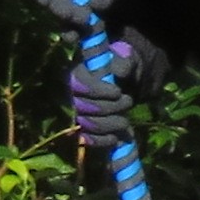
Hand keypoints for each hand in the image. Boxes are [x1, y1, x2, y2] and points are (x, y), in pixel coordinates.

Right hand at [63, 29, 166, 148]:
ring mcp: (75, 113)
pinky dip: (103, 141)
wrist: (124, 82)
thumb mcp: (126, 58)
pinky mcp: (83, 130)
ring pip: (88, 124)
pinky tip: (116, 138)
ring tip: (125, 121)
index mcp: (77, 73)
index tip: (118, 92)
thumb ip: (123, 62)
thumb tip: (119, 72)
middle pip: (84, 107)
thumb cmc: (122, 67)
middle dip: (110, 107)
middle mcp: (70, 94)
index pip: (80, 84)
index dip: (97, 90)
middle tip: (128, 101)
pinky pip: (88, 139)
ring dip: (110, 125)